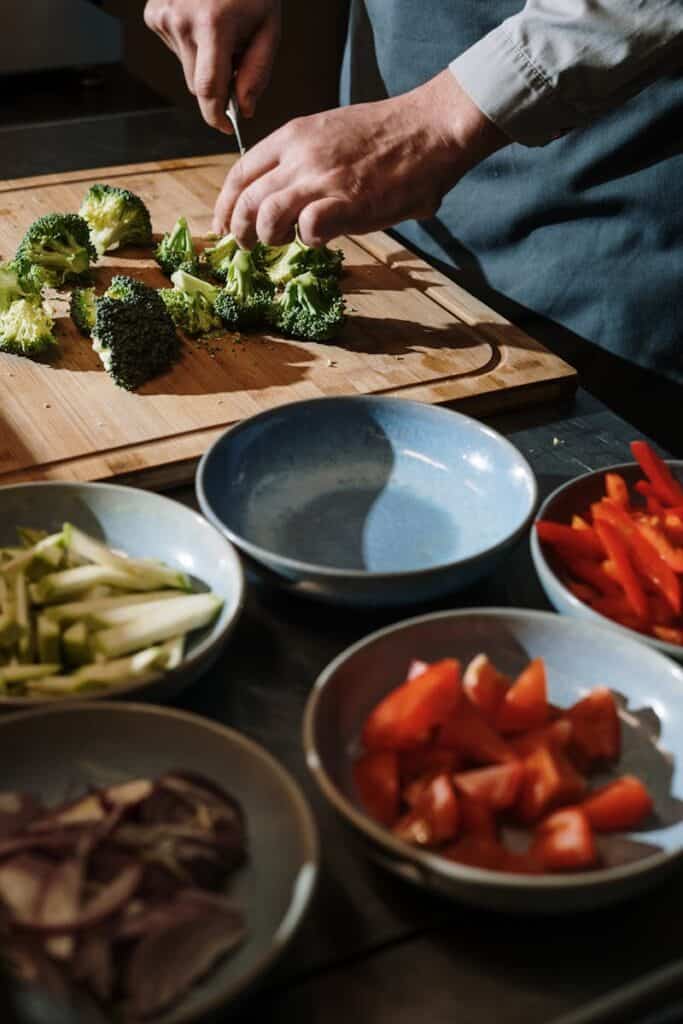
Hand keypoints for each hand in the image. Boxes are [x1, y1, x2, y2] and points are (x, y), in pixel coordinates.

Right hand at [144, 0, 280, 132]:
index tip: (225, 127)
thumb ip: (258, 73)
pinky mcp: (153, 14)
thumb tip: (244, 109)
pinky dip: (191, 46)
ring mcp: (163, 16)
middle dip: (217, 84)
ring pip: (186, 69)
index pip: (207, 90)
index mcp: (213, 25)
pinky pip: (176, 50)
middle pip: (197, 84)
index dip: (216, 115)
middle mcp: (181, 21)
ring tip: (219, 31)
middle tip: (236, 58)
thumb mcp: (268, 27)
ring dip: (204, 62)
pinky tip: (202, 22)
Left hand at [213, 70, 507, 246]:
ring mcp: (322, 179)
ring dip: (270, 239)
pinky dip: (309, 240)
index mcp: (292, 136)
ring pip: (267, 218)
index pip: (240, 174)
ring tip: (285, 242)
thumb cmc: (386, 136)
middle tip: (249, 246)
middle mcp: (299, 156)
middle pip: (246, 201)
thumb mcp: (330, 134)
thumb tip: (286, 197)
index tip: (224, 225)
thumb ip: (303, 161)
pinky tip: (322, 238)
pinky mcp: (347, 203)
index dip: (226, 205)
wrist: (429, 129)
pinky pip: (308, 229)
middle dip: (241, 231)